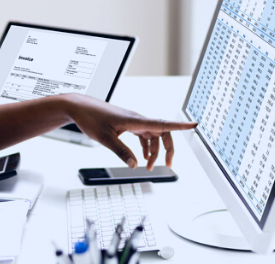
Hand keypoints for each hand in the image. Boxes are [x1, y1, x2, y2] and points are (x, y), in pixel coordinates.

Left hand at [64, 94, 196, 169]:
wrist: (79, 107)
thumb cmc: (90, 118)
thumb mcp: (104, 138)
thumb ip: (121, 152)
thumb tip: (135, 165)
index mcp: (135, 120)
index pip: (163, 123)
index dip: (180, 125)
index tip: (195, 125)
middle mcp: (137, 119)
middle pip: (162, 132)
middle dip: (167, 148)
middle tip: (168, 165)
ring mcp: (133, 121)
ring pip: (153, 135)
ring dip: (154, 151)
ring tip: (149, 166)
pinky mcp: (128, 123)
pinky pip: (144, 135)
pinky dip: (146, 146)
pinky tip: (142, 156)